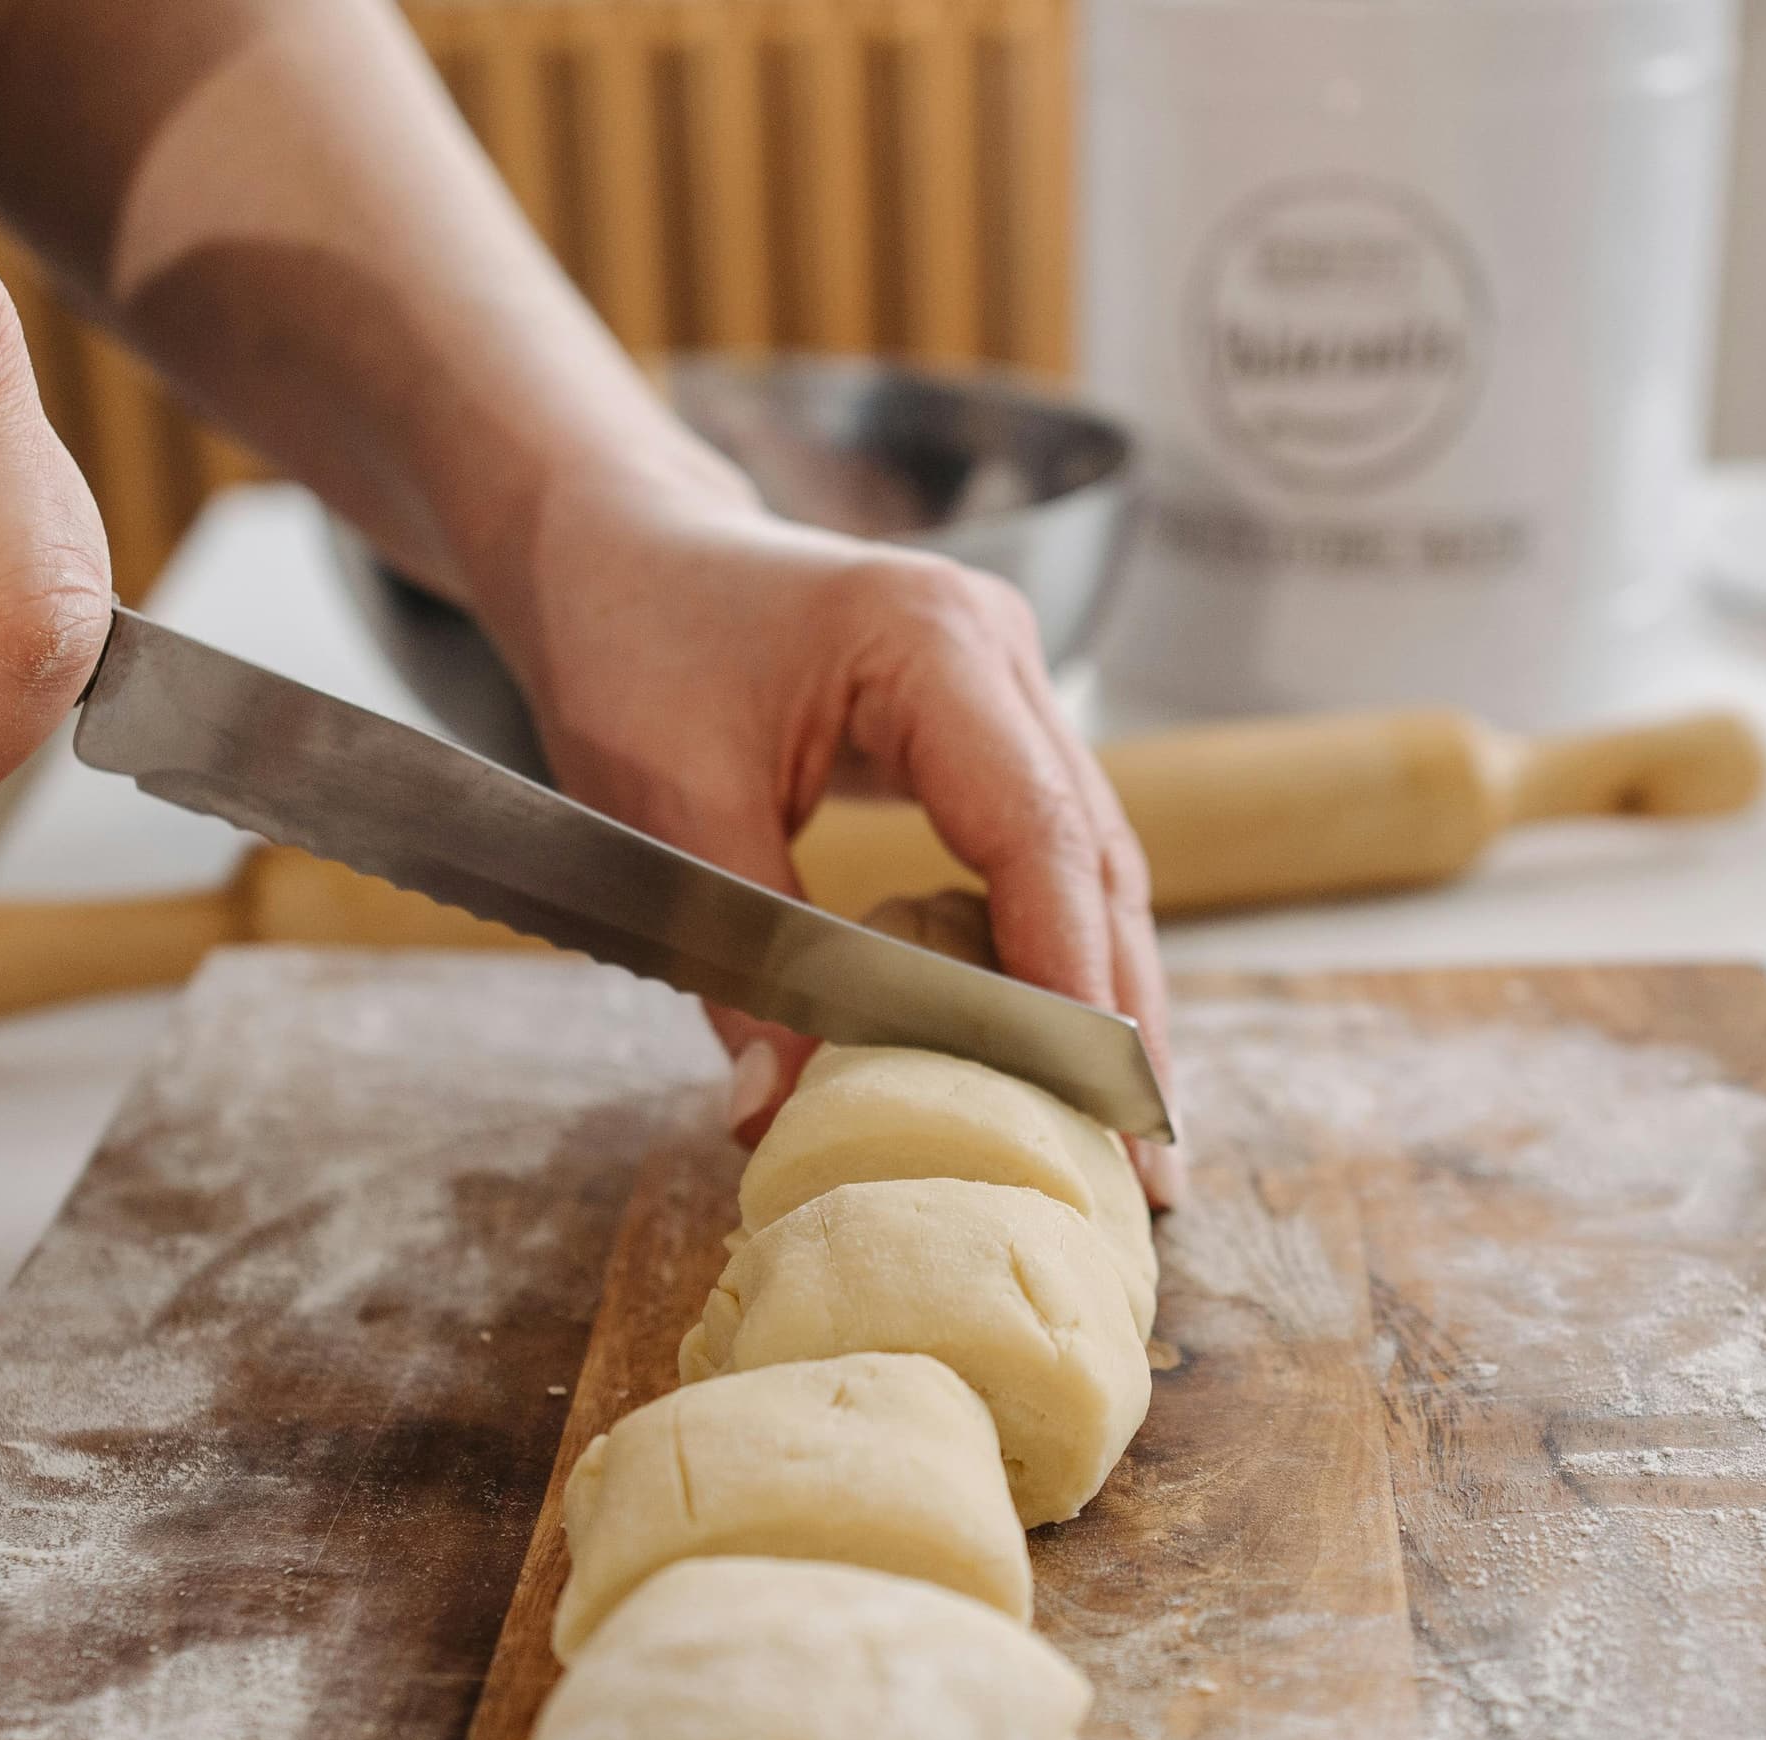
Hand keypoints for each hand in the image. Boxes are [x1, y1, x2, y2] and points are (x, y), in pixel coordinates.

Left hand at [490, 469, 1181, 1200]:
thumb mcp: (662, 808)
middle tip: (1150, 1167)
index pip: (1036, 832)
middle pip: (1096, 857)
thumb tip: (776, 1116)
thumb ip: (735, 959)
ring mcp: (1007, 685)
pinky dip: (1059, 956)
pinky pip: (1046, 856)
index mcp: (930, 643)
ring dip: (1107, 1000)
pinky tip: (1061, 1055)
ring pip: (1090, 863)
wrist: (615, 545)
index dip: (1072, 979)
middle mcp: (998, 654)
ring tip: (1128, 1140)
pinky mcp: (987, 726)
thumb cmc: (630, 644)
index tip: (1098, 1104)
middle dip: (1123, 1020)